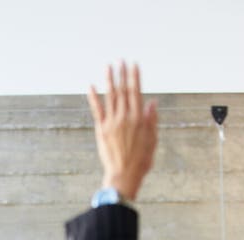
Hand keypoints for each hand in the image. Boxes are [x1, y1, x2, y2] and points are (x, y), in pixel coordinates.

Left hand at [88, 61, 157, 201]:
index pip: (136, 92)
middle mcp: (125, 117)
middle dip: (122, 74)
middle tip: (121, 60)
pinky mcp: (102, 130)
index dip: (135, 77)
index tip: (134, 65)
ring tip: (108, 66)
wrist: (124, 175)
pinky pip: (97, 110)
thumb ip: (152, 120)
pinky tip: (91, 86)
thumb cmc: (141, 161)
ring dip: (109, 80)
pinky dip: (94, 97)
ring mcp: (112, 122)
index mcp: (139, 119)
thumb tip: (152, 102)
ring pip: (111, 96)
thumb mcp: (152, 140)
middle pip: (123, 91)